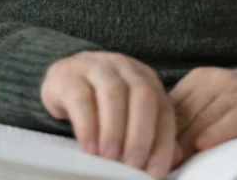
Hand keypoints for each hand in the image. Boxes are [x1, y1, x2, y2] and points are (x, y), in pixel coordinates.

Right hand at [41, 51, 183, 178]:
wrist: (64, 77)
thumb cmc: (101, 101)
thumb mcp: (129, 112)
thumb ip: (151, 132)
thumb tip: (172, 159)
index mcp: (146, 78)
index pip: (163, 109)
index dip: (163, 142)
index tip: (155, 172)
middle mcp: (125, 68)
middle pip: (142, 94)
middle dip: (141, 133)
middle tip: (133, 164)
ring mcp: (96, 67)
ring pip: (113, 91)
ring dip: (114, 128)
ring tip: (110, 156)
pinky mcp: (69, 76)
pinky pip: (81, 97)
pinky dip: (87, 125)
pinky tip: (89, 147)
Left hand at [167, 67, 236, 166]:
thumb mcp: (209, 105)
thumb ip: (186, 120)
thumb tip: (158, 149)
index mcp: (198, 79)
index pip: (172, 108)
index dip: (159, 133)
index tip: (147, 155)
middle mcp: (216, 79)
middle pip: (187, 116)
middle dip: (173, 143)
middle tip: (159, 164)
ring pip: (206, 119)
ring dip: (190, 144)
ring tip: (176, 164)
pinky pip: (235, 119)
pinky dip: (219, 132)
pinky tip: (204, 145)